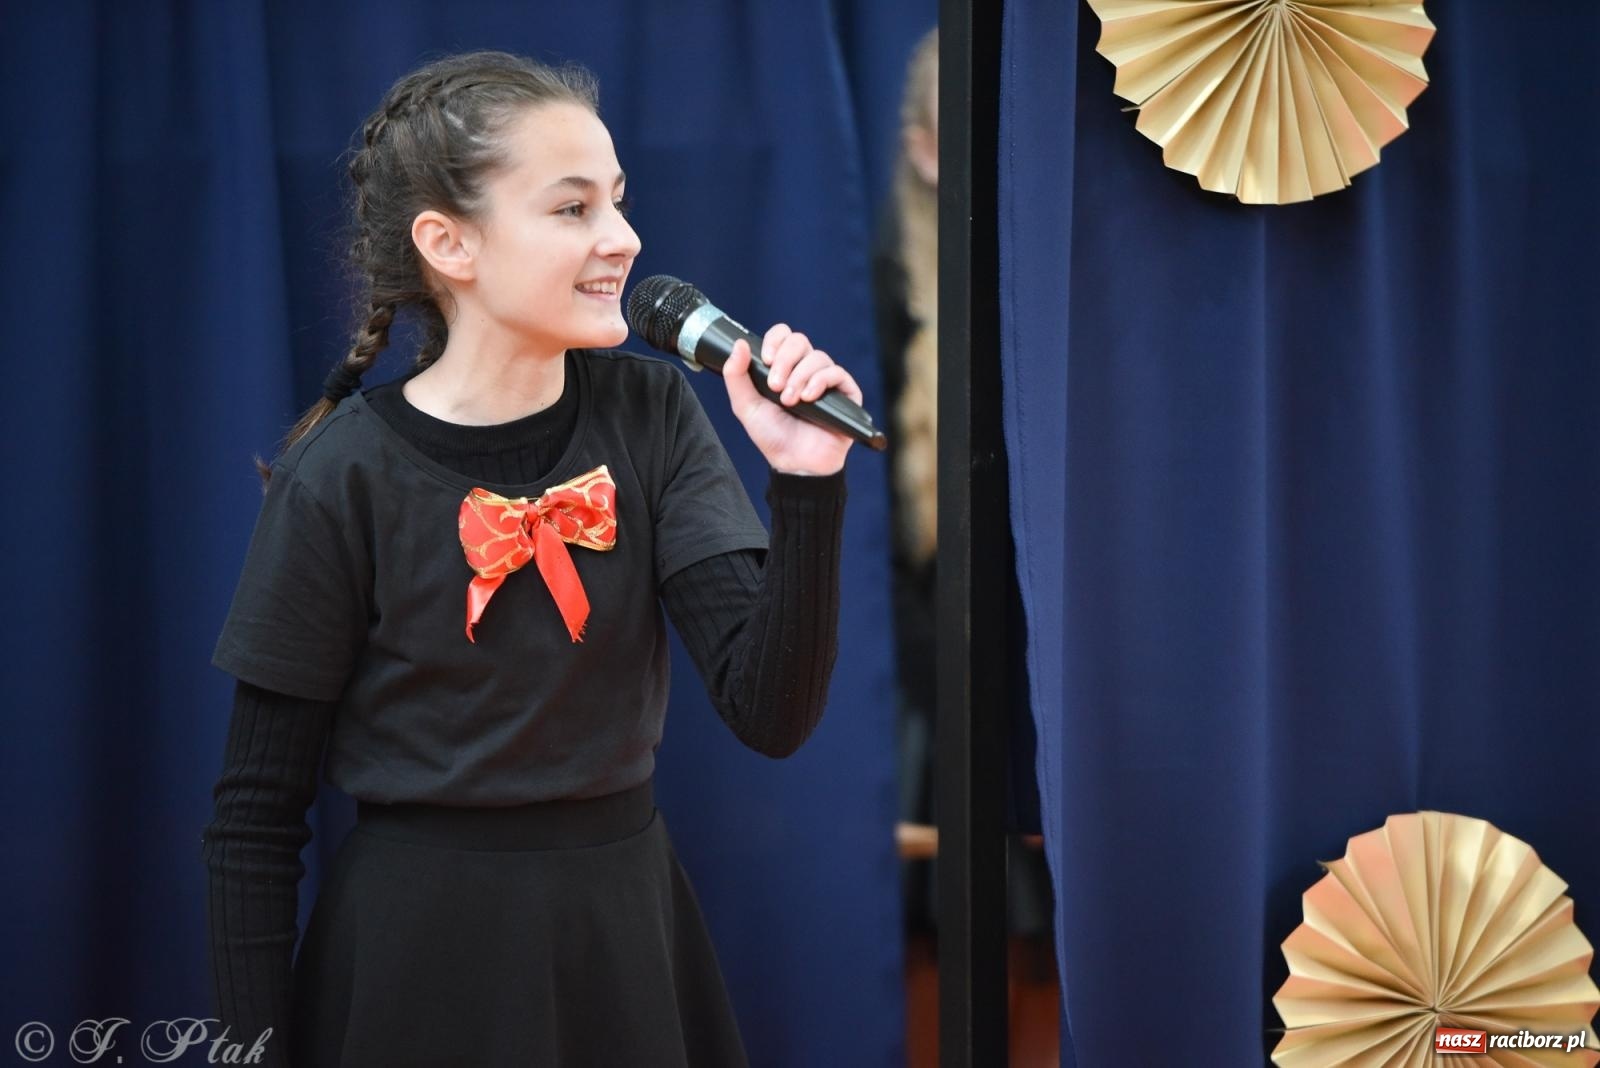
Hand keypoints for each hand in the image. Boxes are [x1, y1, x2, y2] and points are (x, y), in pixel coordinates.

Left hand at [720, 323, 861, 475]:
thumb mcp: (746, 405)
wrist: (794, 463)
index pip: (783, 335)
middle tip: (775, 386)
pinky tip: (808, 398)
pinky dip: (820, 381)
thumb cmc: (773, 436)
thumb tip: (738, 343)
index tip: (767, 360)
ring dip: (799, 377)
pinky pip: (837, 373)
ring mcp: (827, 380)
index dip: (775, 340)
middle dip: (785, 361)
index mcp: (784, 367)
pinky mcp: (846, 393)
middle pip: (799, 341)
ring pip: (817, 357)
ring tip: (790, 401)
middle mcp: (806, 369)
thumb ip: (736, 375)